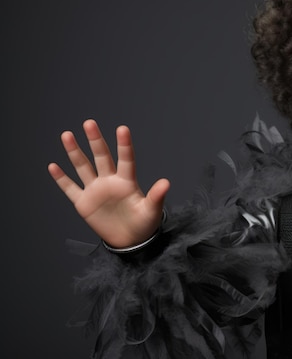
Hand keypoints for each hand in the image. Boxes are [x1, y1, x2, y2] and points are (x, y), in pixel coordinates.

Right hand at [48, 119, 169, 247]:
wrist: (130, 240)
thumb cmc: (144, 223)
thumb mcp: (151, 210)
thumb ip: (156, 196)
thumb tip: (166, 182)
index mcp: (127, 182)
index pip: (126, 159)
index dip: (124, 145)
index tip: (122, 128)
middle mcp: (110, 181)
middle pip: (101, 157)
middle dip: (96, 140)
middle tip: (89, 123)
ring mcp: (95, 190)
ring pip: (83, 167)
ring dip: (75, 152)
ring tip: (67, 135)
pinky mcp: (84, 203)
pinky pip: (70, 188)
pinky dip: (61, 179)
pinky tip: (53, 166)